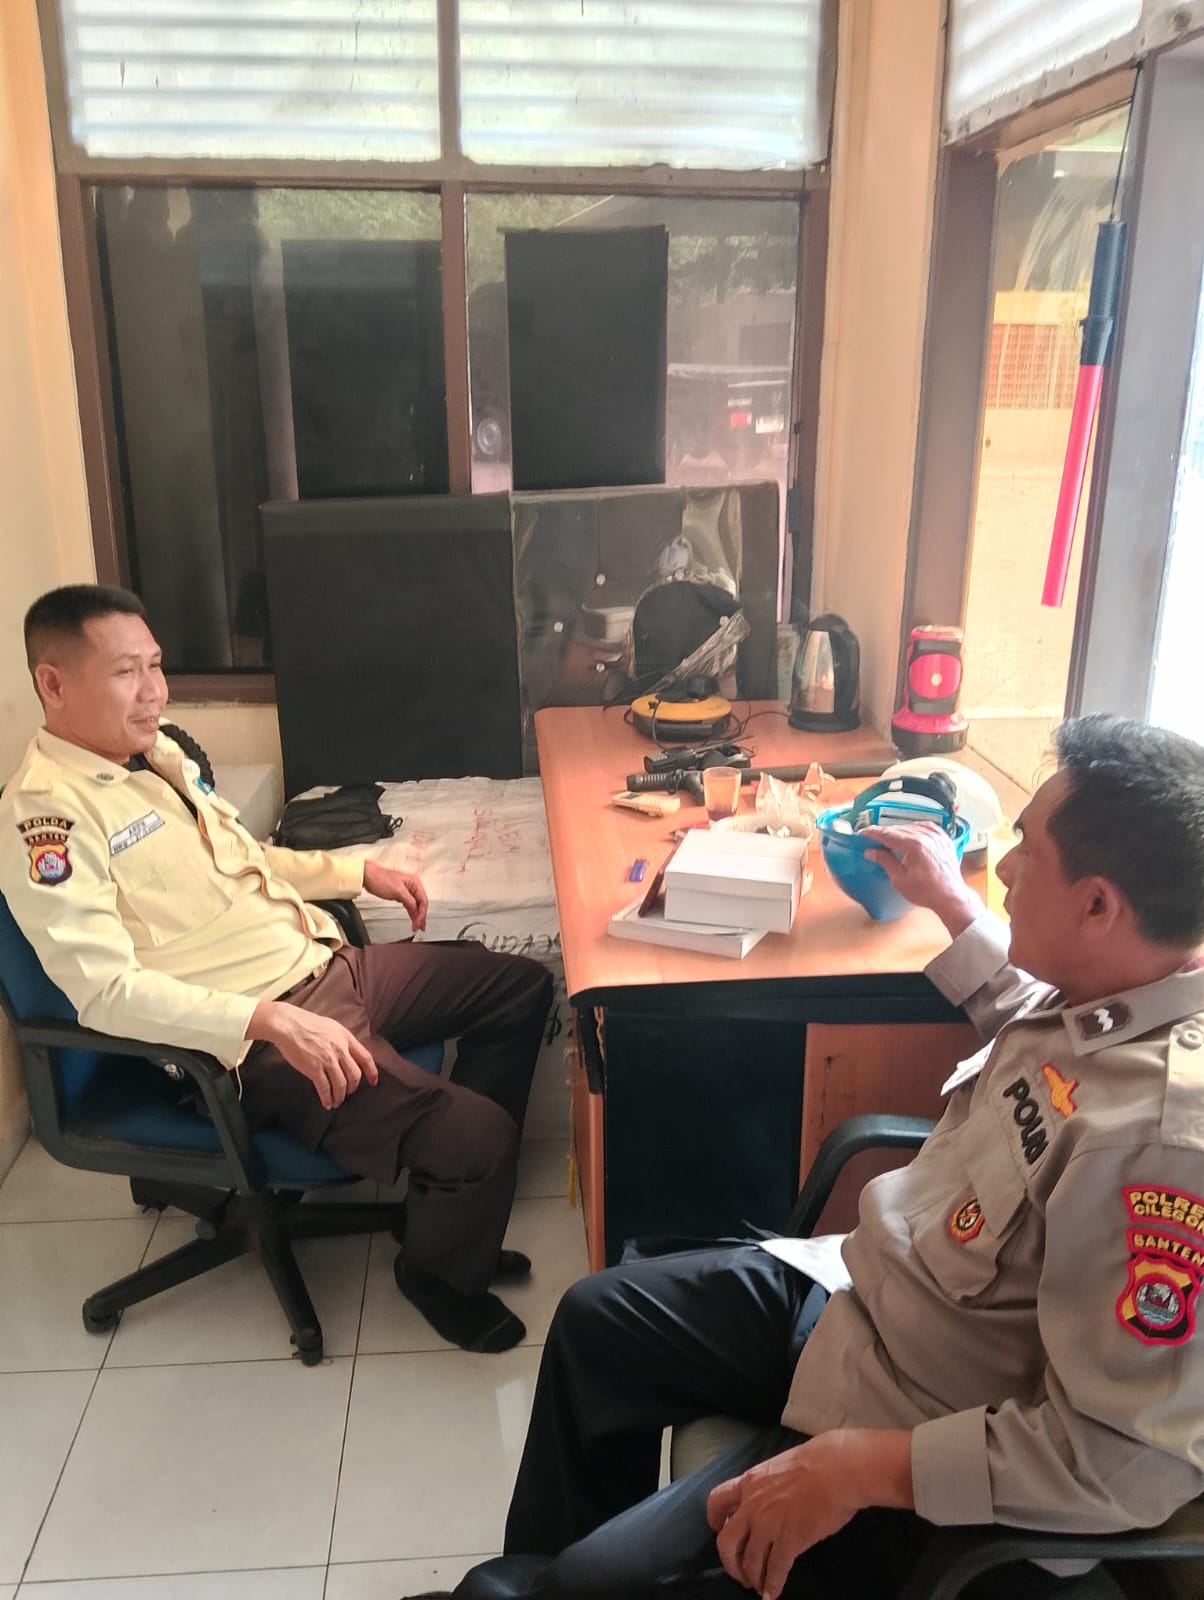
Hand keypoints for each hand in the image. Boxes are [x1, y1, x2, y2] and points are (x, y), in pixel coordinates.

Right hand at [248, 1000, 378, 1110]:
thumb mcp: (331, 1027)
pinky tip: (326, 1103)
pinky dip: (327, 1098)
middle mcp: (340, 1049)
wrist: (287, 1024)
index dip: (372, 1072)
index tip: (373, 1082)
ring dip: (340, 1096)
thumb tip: (347, 1053)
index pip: (366, 1058)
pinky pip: (325, 1088)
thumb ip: (341, 1040)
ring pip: (341, 1084)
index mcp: (346, 1038)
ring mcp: (328, 1060)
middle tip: (347, 1092)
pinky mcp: (314, 1069)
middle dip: (353, 1087)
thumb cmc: (306, 1023)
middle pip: (355, 1075)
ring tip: (336, 1101)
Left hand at [362, 861, 428, 932]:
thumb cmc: (380, 879)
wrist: (368, 876)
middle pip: (421, 903)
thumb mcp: (398, 891)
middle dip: (420, 916)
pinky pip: (409, 905)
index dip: (422, 913)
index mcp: (414, 882)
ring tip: (417, 925)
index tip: (418, 923)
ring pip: (416, 905)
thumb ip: (409, 901)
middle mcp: (412, 885)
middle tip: (420, 927)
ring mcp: (407, 890)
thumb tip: (416, 910)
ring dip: (417, 915)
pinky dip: (411, 912)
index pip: (423, 900)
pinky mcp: (401, 894)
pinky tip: (412, 918)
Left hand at [706, 1430, 912, 1599]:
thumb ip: (768, 1486)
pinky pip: (775, 1571)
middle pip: (726, 1542)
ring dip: (752, 1578)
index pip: (717, 1500)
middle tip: (739, 1572)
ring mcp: (769, 1525)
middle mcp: (753, 1505)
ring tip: (759, 1586)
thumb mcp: (780, 1466)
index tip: (718, 1530)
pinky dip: (772, 1587)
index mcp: (750, 1482)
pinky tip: (773, 1595)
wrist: (839, 1469)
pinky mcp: (789, 1541)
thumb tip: (771, 1499)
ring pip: (750, 1562)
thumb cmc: (817, 1461)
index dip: (714, 1520)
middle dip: (730, 1562)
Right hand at [860, 820, 981, 938]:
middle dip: (884, 833)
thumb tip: (871, 851)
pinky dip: (915, 828)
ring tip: (889, 839)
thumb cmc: (926, 892)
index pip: (887, 834)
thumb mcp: (899, 879)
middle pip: (898, 829)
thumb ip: (885, 861)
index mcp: (913, 845)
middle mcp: (926, 836)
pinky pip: (927, 827)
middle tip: (872, 838)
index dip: (872, 833)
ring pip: (911, 826)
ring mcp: (937, 836)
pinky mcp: (944, 839)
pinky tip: (910, 833)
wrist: (951, 896)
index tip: (862, 834)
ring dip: (899, 831)